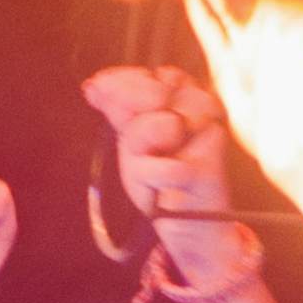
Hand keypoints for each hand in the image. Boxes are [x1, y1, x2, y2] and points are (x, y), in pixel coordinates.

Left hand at [86, 68, 253, 285]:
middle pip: (156, 94)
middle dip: (131, 116)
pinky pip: (166, 170)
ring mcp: (211, 139)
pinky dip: (151, 182)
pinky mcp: (211, 172)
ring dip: (142, 151)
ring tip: (152, 170)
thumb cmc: (161, 182)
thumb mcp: (135, 143)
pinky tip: (159, 190)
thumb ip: (120, 111)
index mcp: (190, 99)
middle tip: (135, 145)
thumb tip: (92, 85)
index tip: (94, 89)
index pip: (160, 75)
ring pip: (161, 125)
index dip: (123, 81)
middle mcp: (207, 112)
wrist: (188, 227)